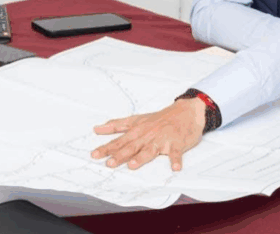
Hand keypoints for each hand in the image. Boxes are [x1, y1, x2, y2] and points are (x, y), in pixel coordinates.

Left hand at [91, 98, 205, 170]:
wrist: (185, 112)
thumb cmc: (159, 118)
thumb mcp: (136, 119)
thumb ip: (116, 125)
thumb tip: (97, 129)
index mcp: (137, 130)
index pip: (119, 140)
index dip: (107, 147)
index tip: (95, 154)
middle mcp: (147, 135)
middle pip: (131, 146)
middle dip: (120, 155)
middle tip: (109, 163)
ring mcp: (162, 139)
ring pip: (150, 150)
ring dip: (141, 157)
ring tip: (133, 165)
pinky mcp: (177, 143)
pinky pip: (176, 153)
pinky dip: (176, 160)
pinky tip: (174, 167)